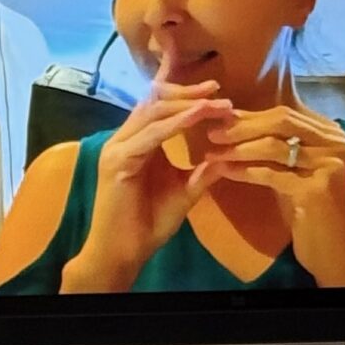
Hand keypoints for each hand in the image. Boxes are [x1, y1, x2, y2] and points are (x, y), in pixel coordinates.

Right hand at [64, 38, 233, 292]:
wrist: (124, 254)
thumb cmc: (148, 226)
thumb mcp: (184, 192)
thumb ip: (202, 173)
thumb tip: (226, 157)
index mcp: (136, 143)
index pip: (157, 106)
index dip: (183, 92)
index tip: (215, 90)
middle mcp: (123, 139)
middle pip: (154, 101)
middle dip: (188, 93)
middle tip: (219, 91)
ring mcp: (117, 148)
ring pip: (153, 111)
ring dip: (187, 104)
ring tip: (215, 103)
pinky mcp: (117, 161)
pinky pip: (151, 134)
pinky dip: (176, 123)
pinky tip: (199, 116)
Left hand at [201, 105, 344, 288]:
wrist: (336, 254)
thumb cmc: (313, 216)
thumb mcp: (301, 173)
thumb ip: (284, 149)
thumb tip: (244, 125)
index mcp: (334, 136)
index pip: (287, 113)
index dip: (252, 115)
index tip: (222, 120)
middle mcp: (337, 144)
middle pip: (281, 122)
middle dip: (243, 125)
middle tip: (212, 132)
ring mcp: (330, 165)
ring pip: (274, 146)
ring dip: (238, 148)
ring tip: (212, 152)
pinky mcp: (316, 189)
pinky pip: (271, 173)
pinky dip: (245, 171)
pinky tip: (224, 171)